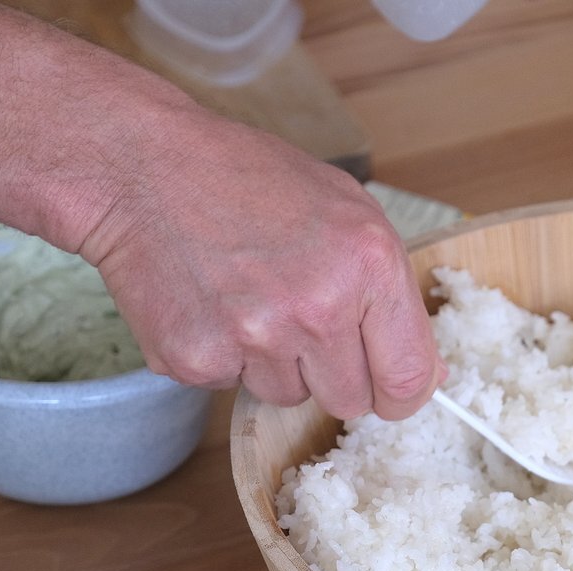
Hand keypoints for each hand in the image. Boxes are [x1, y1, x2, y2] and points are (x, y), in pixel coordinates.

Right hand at [79, 113, 443, 419]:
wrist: (143, 167)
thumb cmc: (250, 181)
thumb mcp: (350, 212)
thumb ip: (394, 295)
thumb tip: (429, 377)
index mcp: (369, 266)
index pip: (409, 379)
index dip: (400, 395)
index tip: (387, 390)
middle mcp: (318, 308)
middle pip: (349, 402)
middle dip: (331, 372)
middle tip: (297, 316)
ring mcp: (254, 338)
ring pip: (288, 396)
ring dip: (273, 362)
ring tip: (247, 297)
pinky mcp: (197, 359)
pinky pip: (229, 387)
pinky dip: (221, 355)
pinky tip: (209, 303)